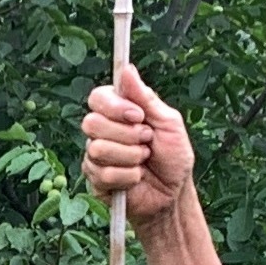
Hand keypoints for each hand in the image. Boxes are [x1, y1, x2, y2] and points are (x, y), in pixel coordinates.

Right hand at [82, 64, 194, 224]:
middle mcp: (103, 131)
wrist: (174, 195)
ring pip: (98, 149)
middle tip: (147, 142)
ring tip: (144, 161)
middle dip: (126, 135)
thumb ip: (146, 98)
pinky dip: (128, 177)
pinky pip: (104, 173)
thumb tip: (127, 69)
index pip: (97, 97)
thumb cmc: (174, 157)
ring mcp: (96, 156)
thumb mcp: (168, 122)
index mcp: (118, 112)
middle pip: (91, 122)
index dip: (115, 106)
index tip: (138, 116)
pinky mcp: (96, 180)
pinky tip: (136, 178)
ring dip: (130, 157)